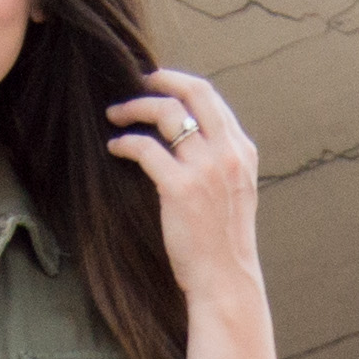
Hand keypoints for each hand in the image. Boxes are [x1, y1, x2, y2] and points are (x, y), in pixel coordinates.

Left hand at [105, 67, 259, 295]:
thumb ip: (219, 162)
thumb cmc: (222, 242)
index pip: (212, 99)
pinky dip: (126, 142)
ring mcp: (206, 169)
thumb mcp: (233, 193)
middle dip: (161, 79)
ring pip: (168, 114)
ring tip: (116, 113)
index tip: (159, 84)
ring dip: (136, 107)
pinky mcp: (181, 188)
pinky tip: (115, 147)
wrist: (225, 279)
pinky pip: (146, 148)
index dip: (181, 84)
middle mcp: (227, 154)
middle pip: (194, 92)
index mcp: (242, 152)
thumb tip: (190, 139)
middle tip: (137, 81)